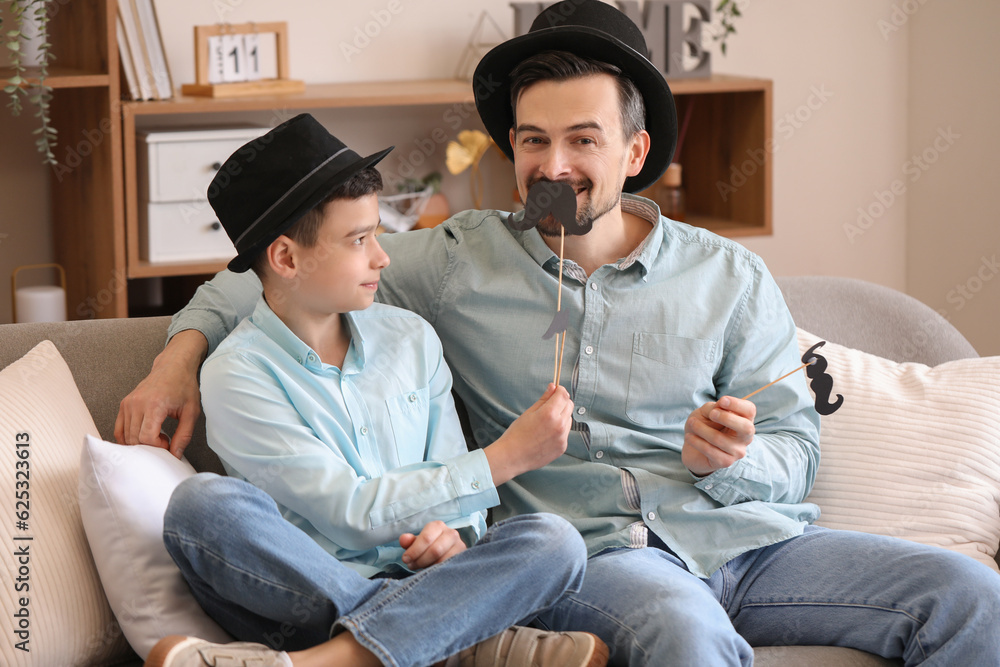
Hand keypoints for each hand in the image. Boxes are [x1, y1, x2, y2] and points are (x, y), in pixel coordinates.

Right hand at [114, 330, 206, 457]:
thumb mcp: (191, 412)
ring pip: (125, 436)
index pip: (146, 437)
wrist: (173, 366)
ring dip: (139, 443)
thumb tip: (175, 455)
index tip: (167, 442)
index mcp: (155, 404)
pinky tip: (141, 437)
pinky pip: (119, 429)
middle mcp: (137, 403)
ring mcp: (128, 403)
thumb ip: (184, 436)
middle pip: (134, 439)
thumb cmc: (184, 386)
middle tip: (163, 441)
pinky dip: (127, 438)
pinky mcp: (124, 404)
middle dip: (149, 447)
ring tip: (155, 435)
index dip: (157, 447)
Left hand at [399, 520, 466, 568]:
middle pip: (435, 550)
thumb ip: (409, 541)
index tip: (405, 559)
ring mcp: (460, 546)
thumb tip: (403, 539)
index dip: (414, 550)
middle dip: (421, 560)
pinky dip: (438, 571)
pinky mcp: (465, 558)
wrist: (447, 551)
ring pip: (444, 561)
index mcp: (438, 526)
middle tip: (412, 566)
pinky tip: (432, 572)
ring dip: (429, 567)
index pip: (426, 538)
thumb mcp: (417, 543)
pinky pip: (450, 568)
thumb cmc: (427, 546)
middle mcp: (452, 534)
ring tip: (421, 569)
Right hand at [484, 383, 573, 485]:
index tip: (556, 390)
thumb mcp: (529, 412)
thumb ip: (544, 399)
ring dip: (562, 416)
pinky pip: (565, 433)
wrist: (512, 456)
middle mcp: (559, 425)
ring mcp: (562, 437)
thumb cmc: (517, 433)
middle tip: (550, 406)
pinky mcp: (562, 447)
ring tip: (545, 423)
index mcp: (549, 414)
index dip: (560, 390)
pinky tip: (546, 434)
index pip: (563, 395)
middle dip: (562, 402)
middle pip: (569, 405)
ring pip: (569, 419)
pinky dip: (559, 430)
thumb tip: (553, 386)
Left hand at [682, 396, 755, 476]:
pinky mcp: (725, 462)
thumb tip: (720, 406)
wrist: (692, 448)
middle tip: (712, 414)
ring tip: (692, 423)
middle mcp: (745, 437)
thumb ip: (713, 407)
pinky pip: (711, 451)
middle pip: (746, 428)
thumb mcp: (706, 412)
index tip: (722, 401)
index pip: (750, 410)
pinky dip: (697, 442)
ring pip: (720, 439)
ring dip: (702, 429)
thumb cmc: (704, 426)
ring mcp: (737, 451)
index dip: (737, 404)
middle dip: (727, 418)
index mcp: (744, 420)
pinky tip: (689, 437)